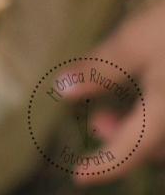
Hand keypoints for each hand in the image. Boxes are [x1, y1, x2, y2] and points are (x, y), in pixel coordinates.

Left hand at [60, 0, 164, 186]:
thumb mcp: (136, 40)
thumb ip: (100, 69)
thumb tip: (62, 88)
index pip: (134, 150)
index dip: (105, 166)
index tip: (79, 177)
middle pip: (160, 148)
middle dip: (126, 142)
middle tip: (97, 123)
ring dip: (146, 133)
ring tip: (114, 113)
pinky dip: (160, 120)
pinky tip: (149, 98)